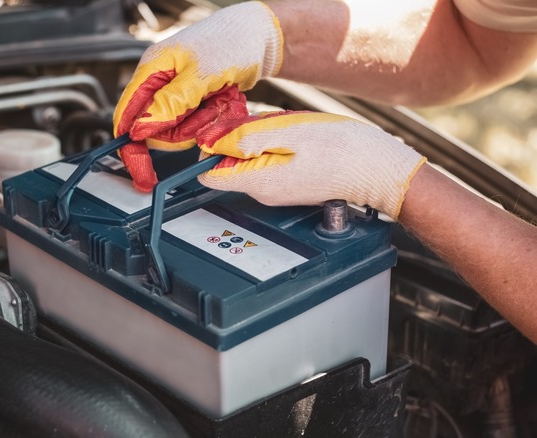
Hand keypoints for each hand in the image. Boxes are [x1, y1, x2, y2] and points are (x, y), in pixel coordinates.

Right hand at [113, 1, 282, 190]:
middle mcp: (159, 83)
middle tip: (208, 110)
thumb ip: (170, 102)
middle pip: (156, 130)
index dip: (132, 149)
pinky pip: (196, 125)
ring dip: (203, 122)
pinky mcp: (193, 102)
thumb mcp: (201, 74)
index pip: (127, 116)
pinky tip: (225, 100)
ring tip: (220, 99)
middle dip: (184, 130)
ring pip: (179, 131)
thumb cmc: (231, 41)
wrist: (259, 35)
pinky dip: (213, 118)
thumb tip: (141, 129)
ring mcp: (177, 94)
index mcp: (151, 70)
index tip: (143, 174)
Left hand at [196, 111, 426, 218]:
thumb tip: (213, 143)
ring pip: (251, 158)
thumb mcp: (291, 133)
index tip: (224, 128)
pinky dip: (277, 143)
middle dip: (240, 137)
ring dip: (262, 138)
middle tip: (269, 122)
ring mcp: (277, 190)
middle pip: (230, 162)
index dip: (209, 148)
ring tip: (290, 129)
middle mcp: (263, 192)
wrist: (379, 170)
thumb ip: (248, 138)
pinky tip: (299, 137)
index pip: (210, 174)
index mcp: (259, 182)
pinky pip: (270, 159)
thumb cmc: (344, 150)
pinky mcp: (289, 183)